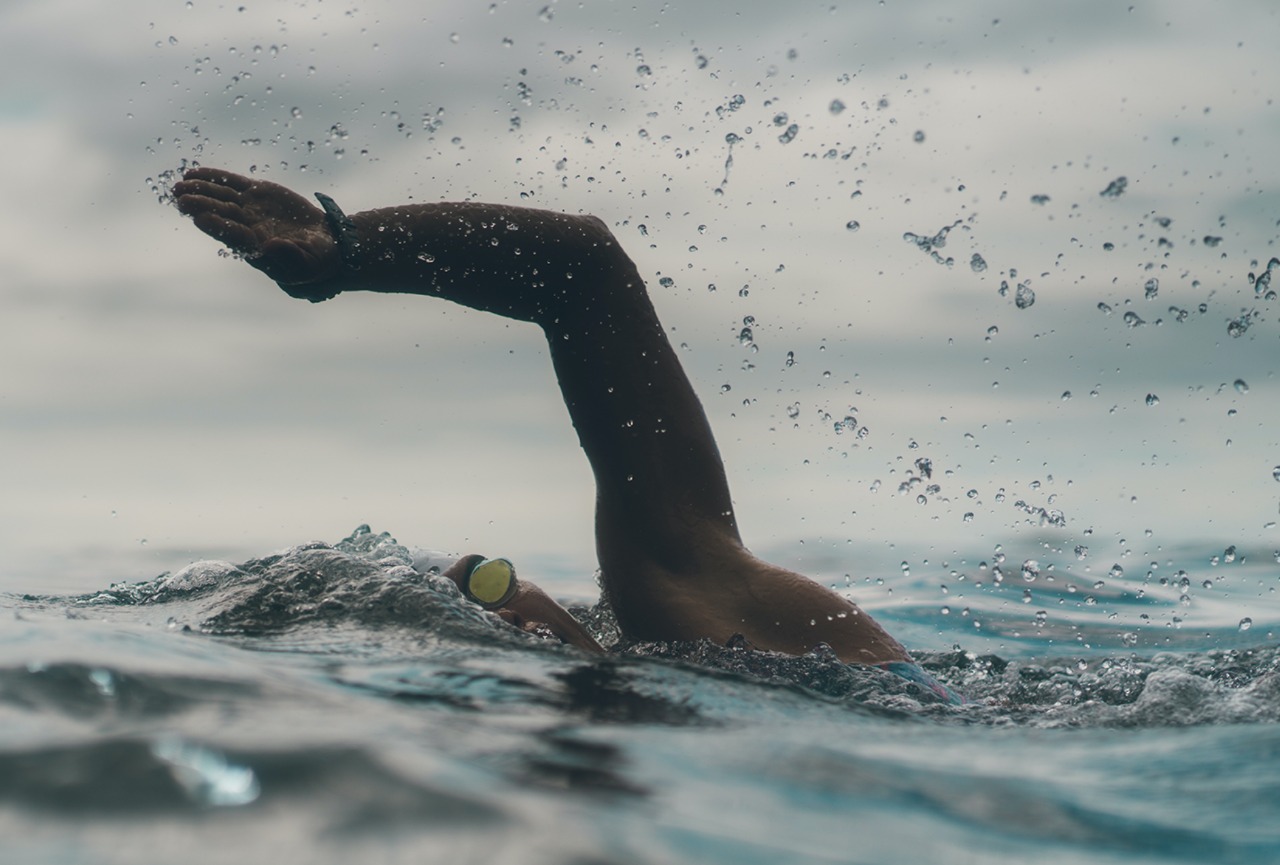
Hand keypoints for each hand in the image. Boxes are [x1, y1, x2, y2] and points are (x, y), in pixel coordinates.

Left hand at [173, 168, 339, 292]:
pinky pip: (231, 184)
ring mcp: (249, 210)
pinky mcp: (255, 194)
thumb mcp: (310, 263)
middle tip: (180, 197)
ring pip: (221, 198)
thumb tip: (271, 246)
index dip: (218, 227)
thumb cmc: (317, 259)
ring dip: (200, 191)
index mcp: (258, 247)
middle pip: (221, 215)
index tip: (200, 218)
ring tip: (180, 184)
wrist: (325, 242)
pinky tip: (193, 173)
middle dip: (200, 206)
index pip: (235, 236)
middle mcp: (248, 228)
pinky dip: (213, 177)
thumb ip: (291, 257)